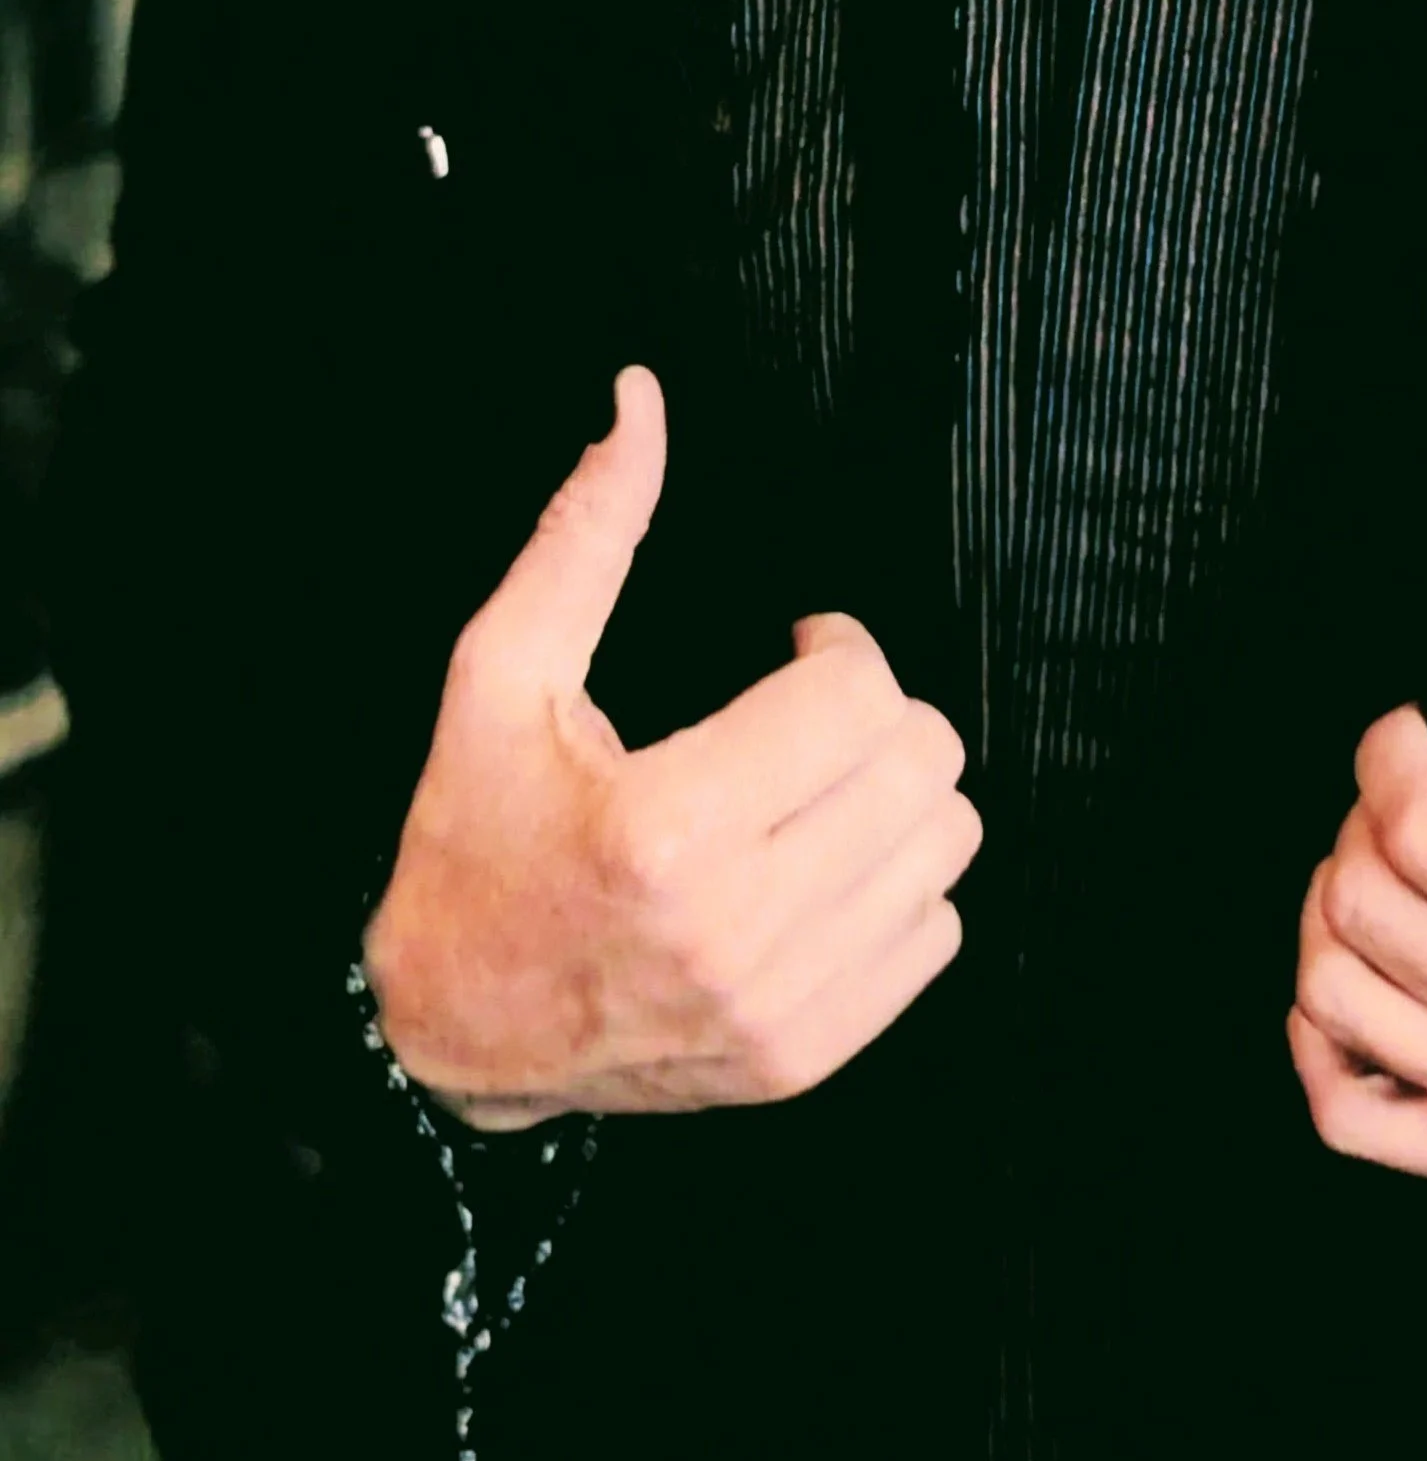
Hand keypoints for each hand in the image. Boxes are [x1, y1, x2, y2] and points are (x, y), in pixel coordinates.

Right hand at [363, 367, 981, 1128]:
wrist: (448, 1032)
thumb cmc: (473, 841)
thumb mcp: (500, 673)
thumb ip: (586, 533)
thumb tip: (641, 401)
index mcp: (667, 828)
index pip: (858, 694)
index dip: (840, 642)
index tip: (800, 642)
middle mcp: (737, 928)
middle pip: (920, 764)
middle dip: (877, 709)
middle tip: (811, 707)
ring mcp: (780, 1005)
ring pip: (944, 846)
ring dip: (895, 792)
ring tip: (819, 781)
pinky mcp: (804, 1058)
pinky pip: (935, 935)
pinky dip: (897, 883)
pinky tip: (822, 860)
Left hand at [1289, 626, 1426, 1217]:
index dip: (1392, 750)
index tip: (1415, 722)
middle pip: (1366, 908)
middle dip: (1362, 815)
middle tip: (1410, 783)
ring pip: (1334, 1001)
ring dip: (1333, 905)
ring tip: (1390, 865)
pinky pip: (1351, 1120)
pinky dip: (1318, 1038)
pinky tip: (1365, 977)